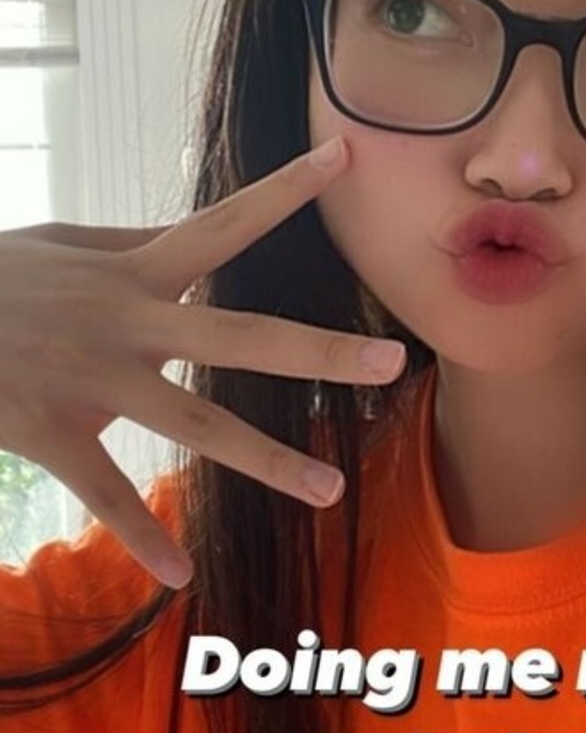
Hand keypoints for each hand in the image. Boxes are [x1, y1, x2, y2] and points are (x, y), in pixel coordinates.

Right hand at [0, 136, 404, 589]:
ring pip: (193, 425)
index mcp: (130, 271)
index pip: (221, 222)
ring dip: (266, 460)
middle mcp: (125, 321)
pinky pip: (104, 489)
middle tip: (390, 360)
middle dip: (317, 350)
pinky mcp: (48, 429)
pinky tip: (179, 574)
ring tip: (330, 490)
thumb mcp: (58, 245)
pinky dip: (140, 534)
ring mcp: (90, 378)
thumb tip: (187, 235)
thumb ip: (128, 246)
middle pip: (238, 335)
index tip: (345, 157)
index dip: (283, 191)